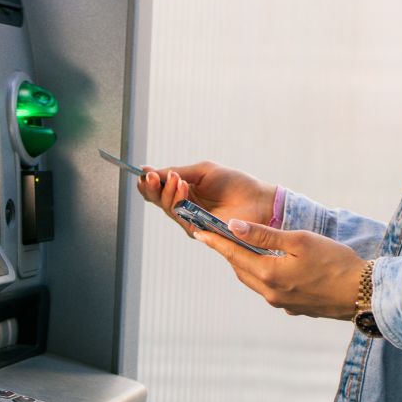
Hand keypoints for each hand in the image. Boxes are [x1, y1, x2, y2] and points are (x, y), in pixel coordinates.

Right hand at [136, 160, 277, 240]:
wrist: (257, 199)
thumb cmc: (235, 183)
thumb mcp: (202, 171)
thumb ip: (177, 172)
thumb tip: (149, 170)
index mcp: (185, 192)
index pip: (159, 190)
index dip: (149, 182)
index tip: (143, 172)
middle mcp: (185, 208)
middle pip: (157, 200)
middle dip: (152, 187)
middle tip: (151, 176)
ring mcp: (190, 220)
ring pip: (167, 208)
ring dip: (167, 191)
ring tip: (175, 178)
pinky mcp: (198, 230)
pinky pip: (181, 216)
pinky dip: (179, 200)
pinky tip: (182, 186)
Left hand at [191, 218, 366, 320]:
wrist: (363, 294)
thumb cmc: (335, 261)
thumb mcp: (300, 240)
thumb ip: (264, 235)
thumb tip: (233, 226)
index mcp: (269, 274)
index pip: (234, 254)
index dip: (216, 241)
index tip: (199, 231)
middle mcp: (270, 293)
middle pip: (241, 269)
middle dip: (230, 252)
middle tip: (219, 236)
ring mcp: (282, 304)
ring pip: (255, 281)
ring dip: (246, 264)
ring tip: (241, 248)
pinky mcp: (294, 308)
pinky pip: (270, 290)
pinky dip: (264, 275)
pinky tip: (271, 266)